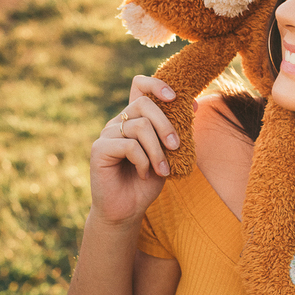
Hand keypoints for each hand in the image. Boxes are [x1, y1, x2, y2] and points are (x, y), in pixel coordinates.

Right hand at [87, 75, 193, 227]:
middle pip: (143, 104)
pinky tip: (144, 174)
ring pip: (140, 127)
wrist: (127, 210)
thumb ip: (177, 130)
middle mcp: (119, 122)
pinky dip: (143, 162)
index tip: (174, 97)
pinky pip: (129, 146)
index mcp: (135, 119)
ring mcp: (107, 134)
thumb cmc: (148, 181)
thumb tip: (195, 103)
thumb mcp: (168, 154)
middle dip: (166, 124)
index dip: (156, 84)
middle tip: (176, 146)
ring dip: (157, 151)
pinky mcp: (99, 149)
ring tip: (162, 170)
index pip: (139, 85)